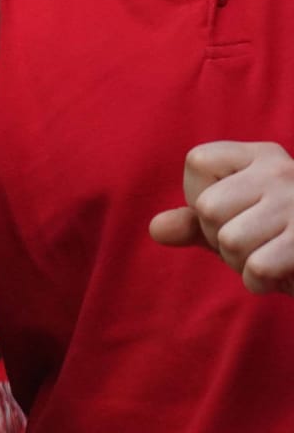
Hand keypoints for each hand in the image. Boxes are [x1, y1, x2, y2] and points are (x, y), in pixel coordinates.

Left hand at [151, 141, 293, 295]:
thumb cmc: (275, 241)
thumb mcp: (232, 224)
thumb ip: (191, 223)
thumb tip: (156, 229)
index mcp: (260, 156)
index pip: (197, 162)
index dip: (200, 198)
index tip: (234, 211)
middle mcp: (281, 171)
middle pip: (208, 207)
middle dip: (219, 238)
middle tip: (251, 242)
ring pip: (230, 241)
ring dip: (240, 262)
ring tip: (266, 255)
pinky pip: (258, 267)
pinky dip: (259, 282)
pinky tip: (278, 275)